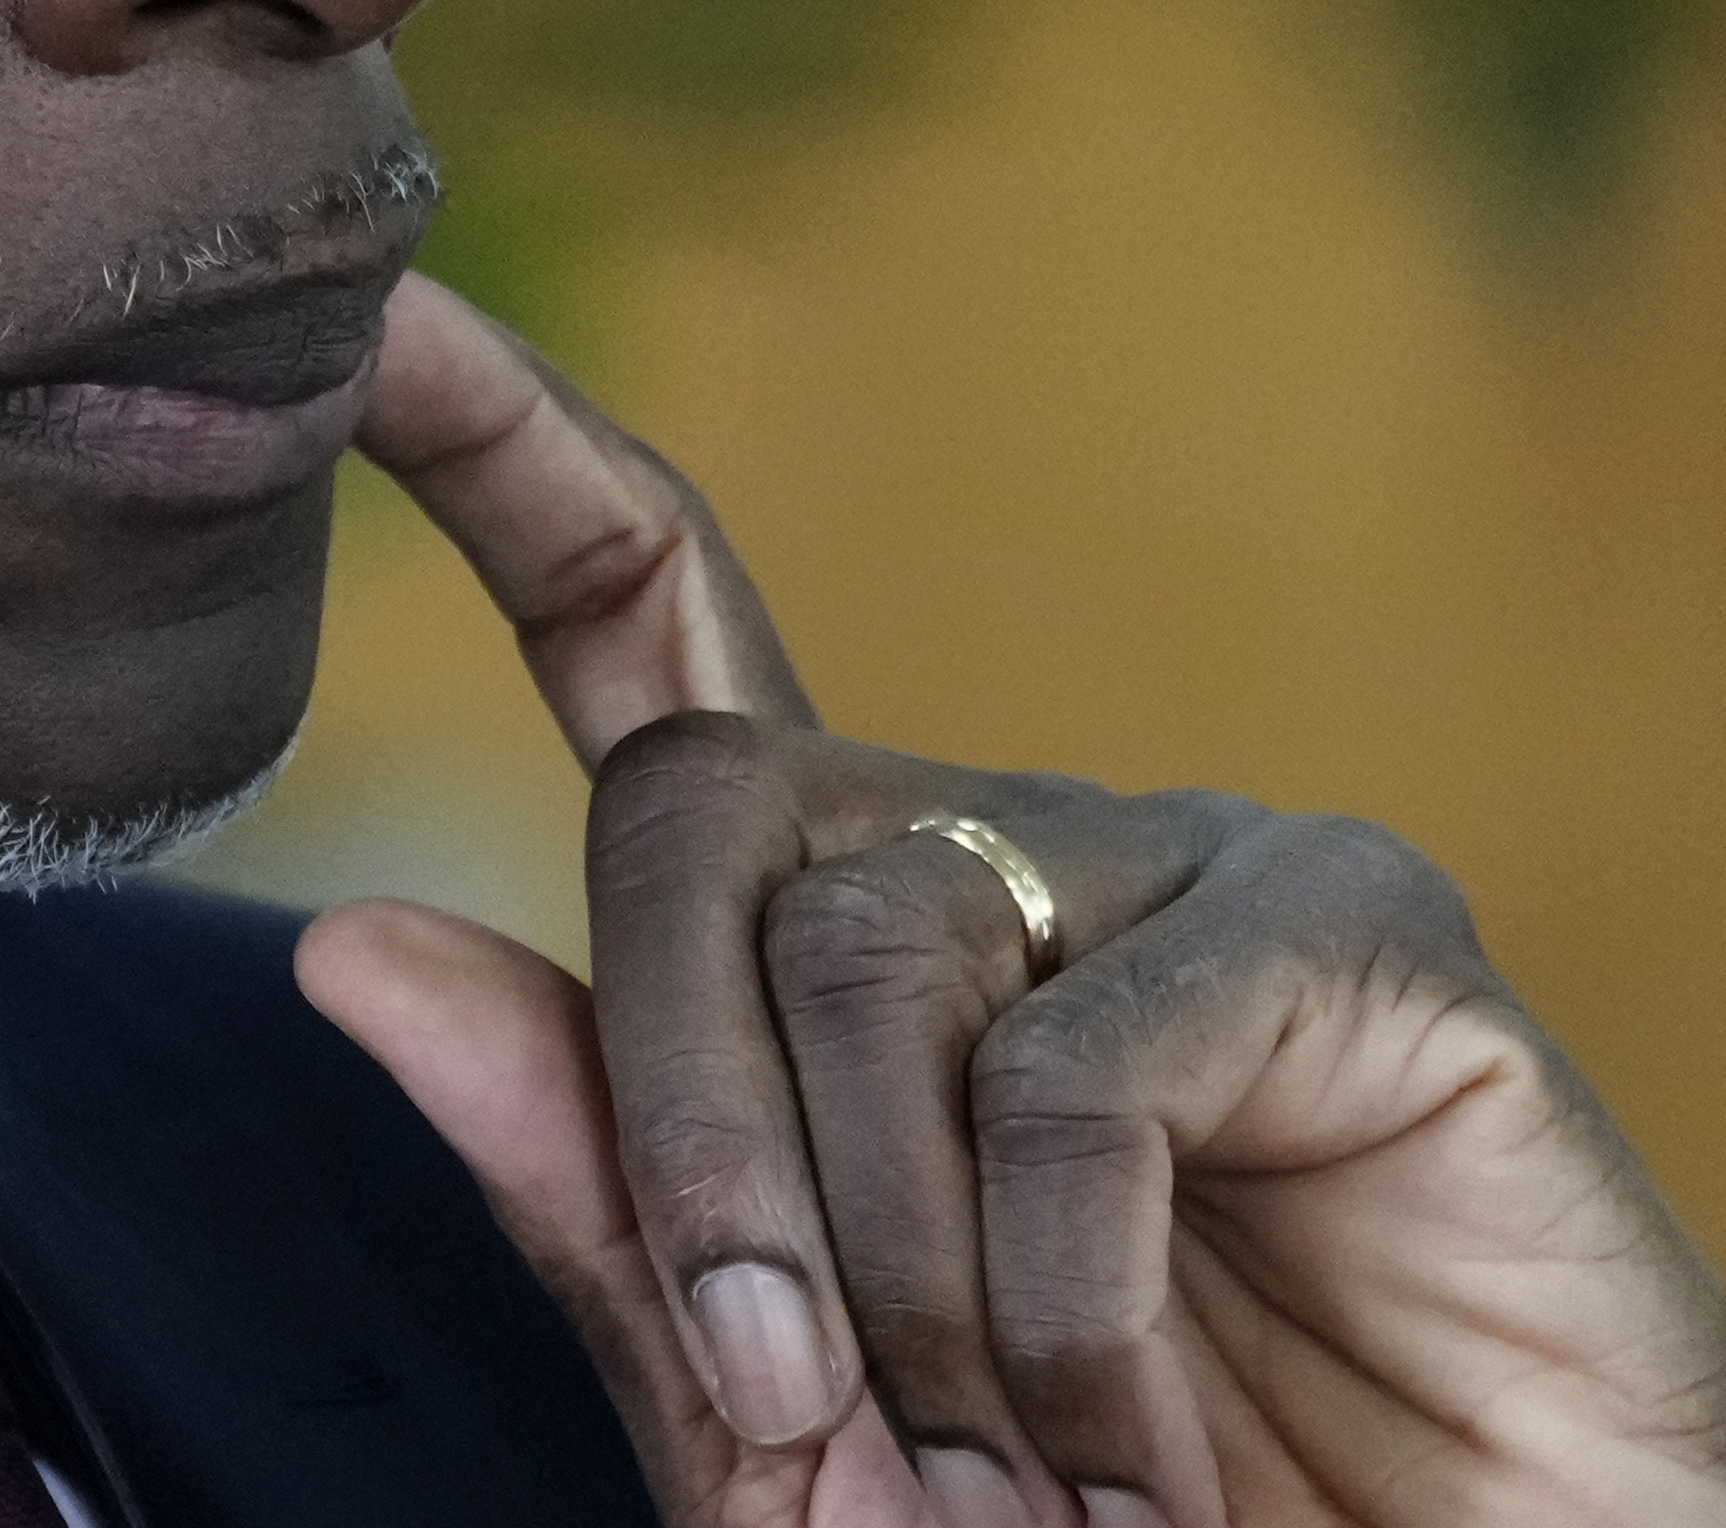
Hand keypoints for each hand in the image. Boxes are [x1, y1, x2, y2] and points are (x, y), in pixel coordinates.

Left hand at [293, 278, 1725, 1527]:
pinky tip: (1138, 1449)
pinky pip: (1090, 1066)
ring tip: (1017, 1469)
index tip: (356, 314)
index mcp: (844, 953)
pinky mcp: (1374, 939)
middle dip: (680, 1127)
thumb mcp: (781, 1434)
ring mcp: (1197, 874)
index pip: (641, 622)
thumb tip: (351, 944)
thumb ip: (597, 1206)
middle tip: (789, 1401)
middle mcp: (1008, 859)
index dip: (502, 447)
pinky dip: (1068, 1308)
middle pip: (691, 810)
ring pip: (868, 942)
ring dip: (890, 1267)